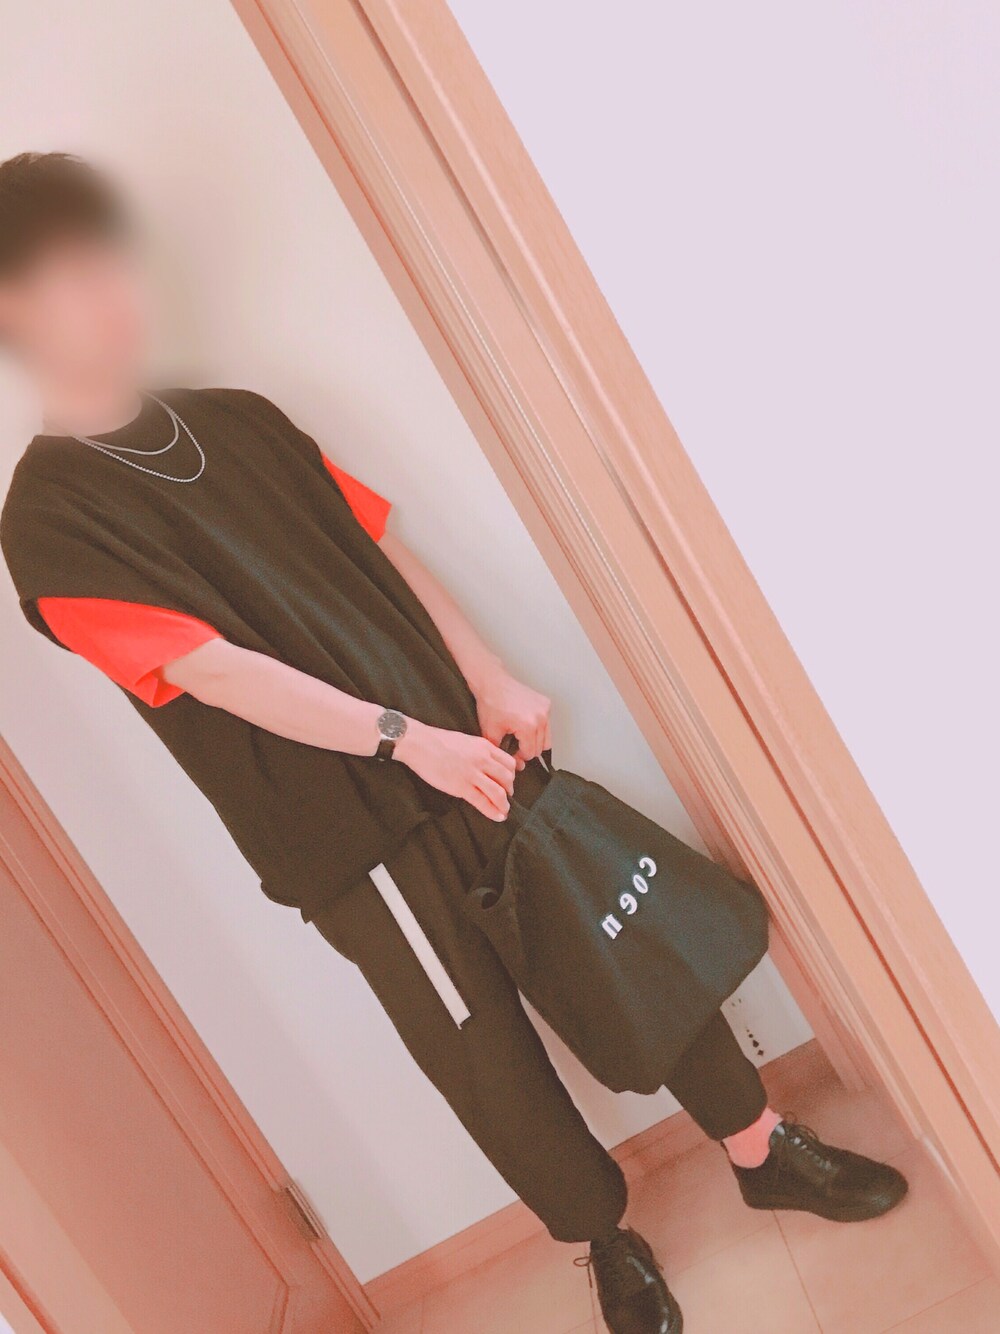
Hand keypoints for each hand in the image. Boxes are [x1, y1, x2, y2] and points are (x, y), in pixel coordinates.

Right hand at [395, 719, 516, 820]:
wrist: (420, 743)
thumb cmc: (438, 741)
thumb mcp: (466, 741)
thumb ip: (479, 751)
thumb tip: (486, 763)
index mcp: (484, 747)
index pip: (509, 762)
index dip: (512, 775)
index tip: (509, 782)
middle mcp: (482, 759)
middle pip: (507, 778)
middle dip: (509, 790)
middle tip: (507, 796)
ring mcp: (472, 773)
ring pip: (498, 792)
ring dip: (504, 804)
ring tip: (504, 810)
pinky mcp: (461, 786)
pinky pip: (482, 802)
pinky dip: (493, 811)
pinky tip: (498, 817)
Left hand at [474, 667, 551, 762]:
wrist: (492, 682)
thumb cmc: (490, 703)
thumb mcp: (490, 732)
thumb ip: (502, 752)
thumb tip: (513, 764)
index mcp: (528, 726)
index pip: (530, 753)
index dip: (519, 756)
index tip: (512, 753)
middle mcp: (540, 718)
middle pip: (541, 748)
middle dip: (528, 749)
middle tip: (516, 746)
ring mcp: (545, 709)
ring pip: (547, 737)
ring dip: (535, 740)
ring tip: (522, 736)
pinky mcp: (546, 703)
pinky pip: (547, 723)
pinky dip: (538, 727)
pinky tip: (525, 724)